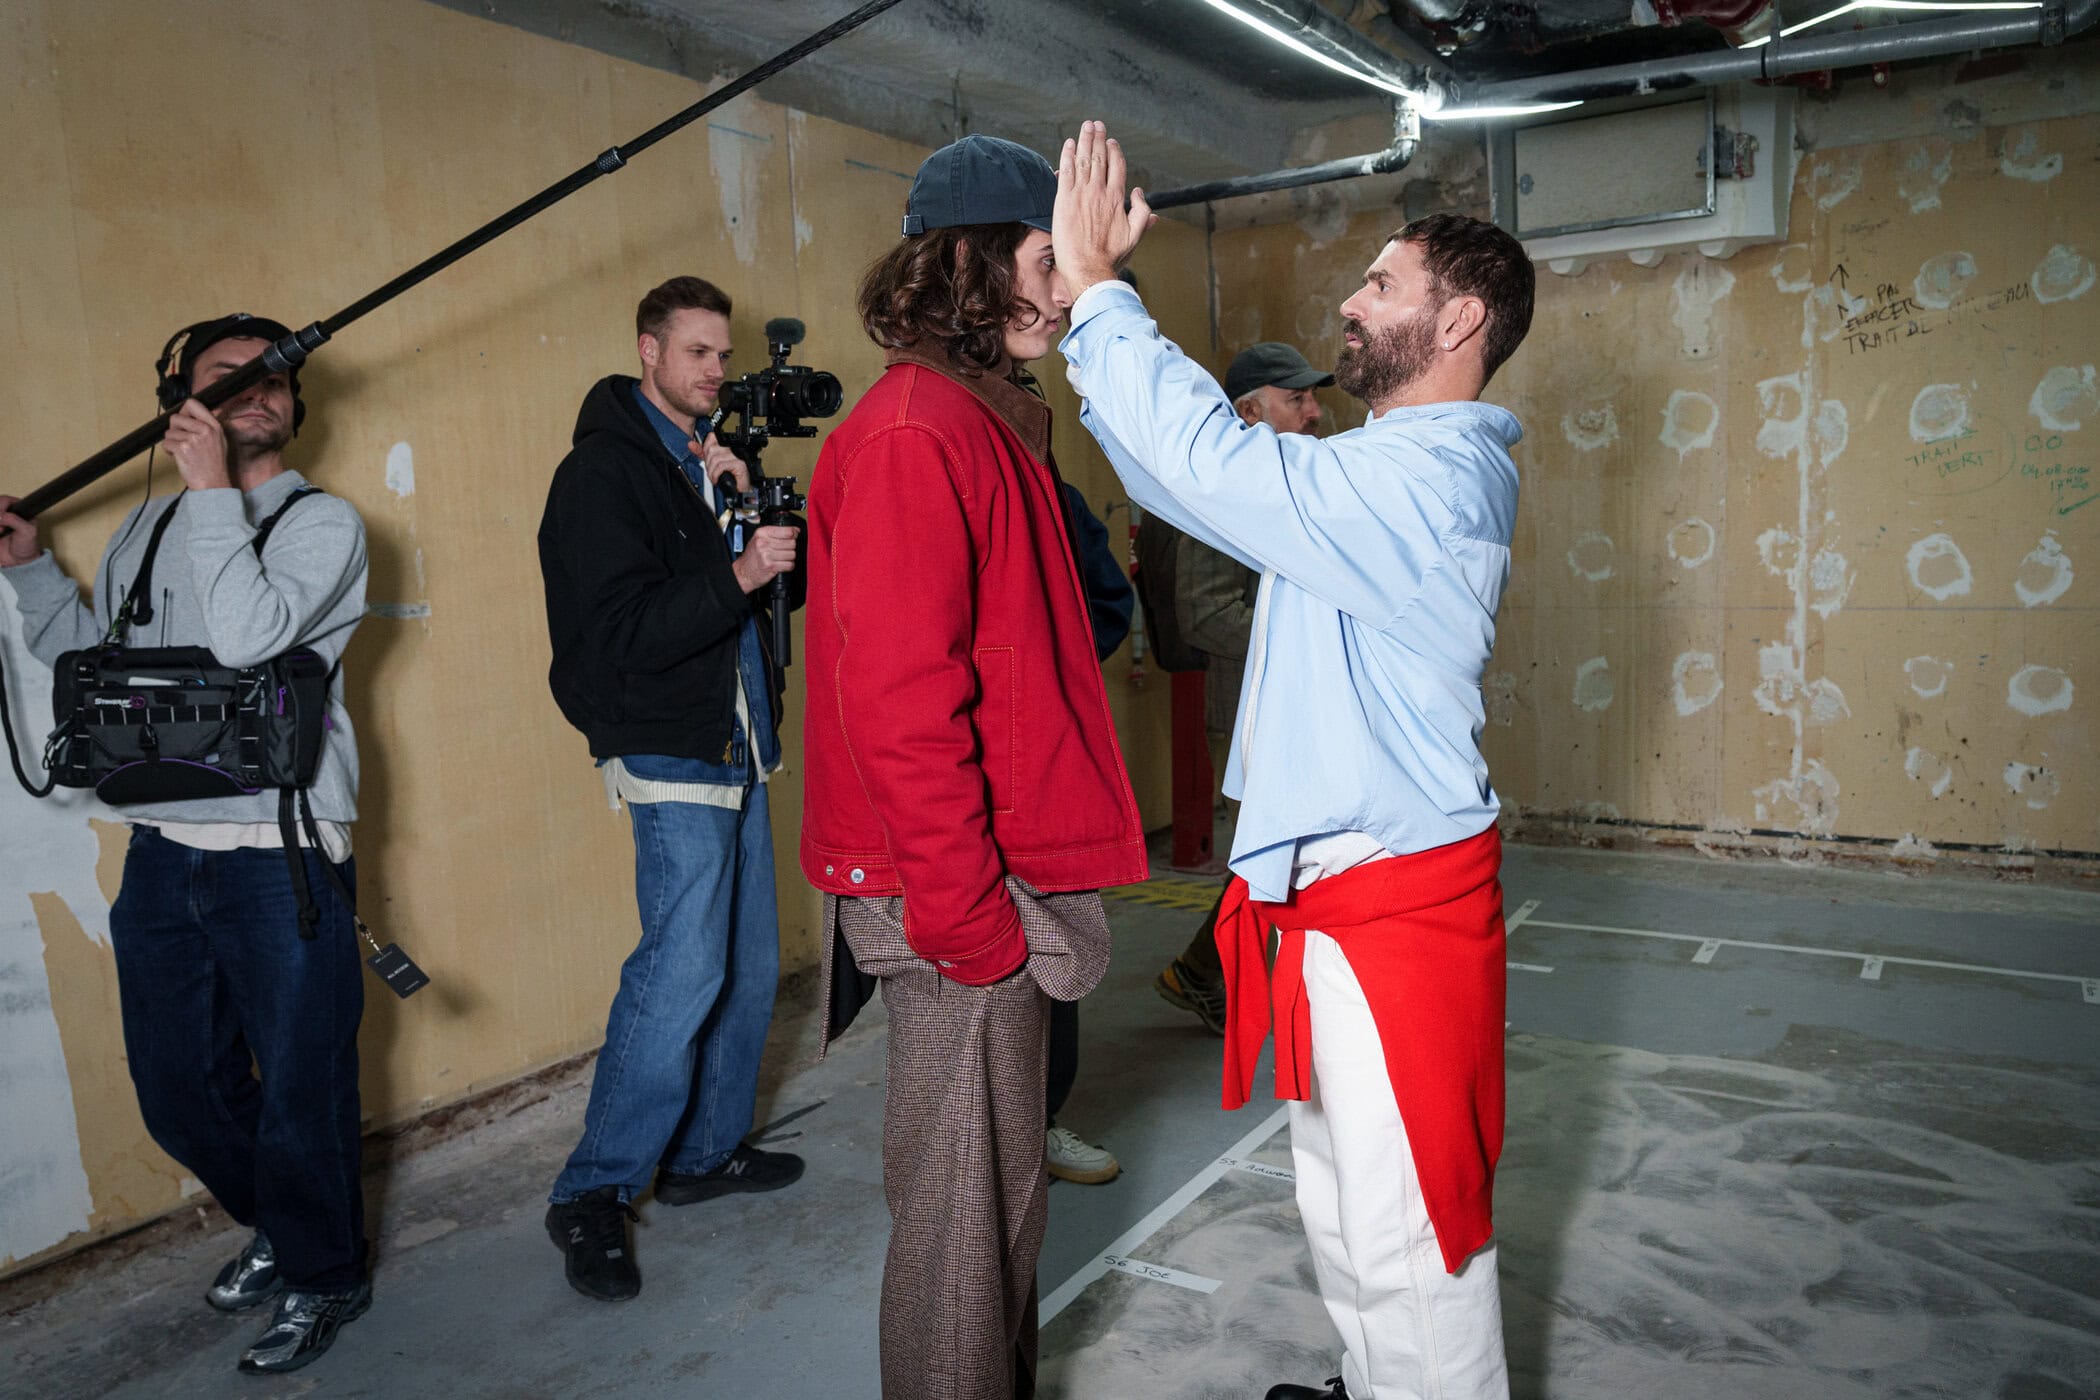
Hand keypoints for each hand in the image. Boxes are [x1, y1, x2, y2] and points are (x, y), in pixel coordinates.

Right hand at [0, 496, 40, 566]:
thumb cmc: (28, 546)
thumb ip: (15, 520)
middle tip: (1, 529)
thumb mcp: (28, 532)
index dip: (0, 506)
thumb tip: (0, 515)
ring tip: (0, 533)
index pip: (4, 499)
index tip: (1, 517)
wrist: (19, 562)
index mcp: (18, 509)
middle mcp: (6, 513)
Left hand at [162, 399, 232, 490]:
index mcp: (214, 426)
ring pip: (169, 432)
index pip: (192, 404)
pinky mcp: (182, 449)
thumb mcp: (220, 440)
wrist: (213, 484)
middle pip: (175, 418)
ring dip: (172, 442)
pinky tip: (179, 457)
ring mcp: (193, 439)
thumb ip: (208, 425)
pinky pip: (166, 443)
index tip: (184, 421)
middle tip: (183, 440)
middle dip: (175, 429)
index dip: (184, 411)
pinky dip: (169, 451)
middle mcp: (205, 430)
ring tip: (184, 452)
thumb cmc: (214, 464)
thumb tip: (191, 412)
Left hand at [700, 435, 750, 497]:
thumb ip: (703, 453)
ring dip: (711, 471)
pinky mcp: (740, 464)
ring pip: (715, 459)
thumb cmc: (730, 476)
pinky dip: (716, 474)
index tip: (705, 457)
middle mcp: (734, 448)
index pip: (712, 437)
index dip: (705, 447)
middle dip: (708, 463)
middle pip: (712, 449)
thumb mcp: (713, 462)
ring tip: (714, 476)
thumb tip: (691, 444)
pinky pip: (721, 466)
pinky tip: (717, 478)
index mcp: (728, 445)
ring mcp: (738, 455)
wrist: (740, 489)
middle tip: (712, 471)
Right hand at [732, 523, 798, 593]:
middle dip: (791, 548)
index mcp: (762, 533)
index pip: (786, 531)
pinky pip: (789, 565)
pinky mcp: (771, 566)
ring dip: (790, 558)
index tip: (794, 536)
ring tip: (781, 558)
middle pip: (791, 543)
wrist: (744, 572)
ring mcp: (767, 555)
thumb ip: (776, 533)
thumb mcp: (760, 539)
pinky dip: (789, 566)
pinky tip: (782, 565)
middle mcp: (764, 543)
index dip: (793, 534)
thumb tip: (795, 530)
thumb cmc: (753, 556)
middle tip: (784, 550)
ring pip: (792, 554)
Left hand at [1053, 120, 1155, 302]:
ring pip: (1083, 160)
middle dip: (1098, 139)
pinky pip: (1066, 172)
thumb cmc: (1111, 257)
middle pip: (1099, 158)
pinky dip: (1068, 156)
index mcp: (1117, 199)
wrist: (1088, 269)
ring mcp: (1081, 195)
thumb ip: (1141, 213)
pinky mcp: (1064, 201)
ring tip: (1086, 126)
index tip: (1111, 141)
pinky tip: (1069, 144)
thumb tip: (1139, 192)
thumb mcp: (1134, 236)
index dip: (1114, 151)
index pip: (1117, 167)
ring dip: (1084, 140)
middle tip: (1096, 124)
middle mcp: (1099, 192)